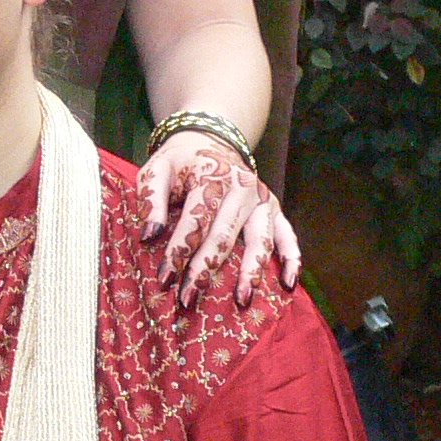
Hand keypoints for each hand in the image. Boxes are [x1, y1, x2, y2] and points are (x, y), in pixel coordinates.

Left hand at [135, 131, 299, 304]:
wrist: (210, 141)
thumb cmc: (179, 164)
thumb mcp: (156, 171)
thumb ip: (151, 200)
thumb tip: (148, 236)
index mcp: (212, 175)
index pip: (195, 219)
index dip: (179, 250)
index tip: (164, 279)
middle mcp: (242, 187)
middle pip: (224, 236)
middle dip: (206, 269)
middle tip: (189, 299)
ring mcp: (262, 198)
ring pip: (259, 240)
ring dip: (250, 271)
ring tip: (241, 299)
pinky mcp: (274, 209)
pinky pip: (287, 235)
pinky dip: (292, 259)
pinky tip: (288, 284)